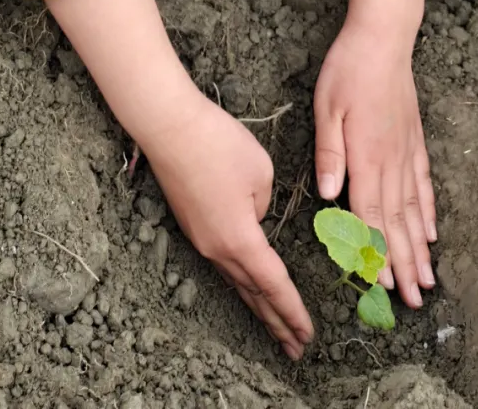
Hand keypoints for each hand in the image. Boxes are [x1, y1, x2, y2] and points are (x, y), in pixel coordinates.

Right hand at [142, 96, 313, 358]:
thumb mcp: (260, 173)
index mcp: (240, 239)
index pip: (274, 286)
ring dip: (257, 306)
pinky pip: (222, 263)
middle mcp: (217, 248)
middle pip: (253, 295)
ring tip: (275, 329)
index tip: (308, 336)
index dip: (293, 312)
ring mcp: (201, 238)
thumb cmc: (218, 144)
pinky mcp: (192, 225)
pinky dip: (241, 282)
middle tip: (296, 349)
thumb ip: (264, 206)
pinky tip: (248, 286)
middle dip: (276, 324)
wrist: (168, 127)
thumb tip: (253, 218)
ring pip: (236, 281)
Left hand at [314, 19, 435, 308]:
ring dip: (420, 247)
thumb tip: (329, 196)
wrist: (383, 37)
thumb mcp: (326, 107)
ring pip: (415, 210)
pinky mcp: (414, 140)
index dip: (377, 252)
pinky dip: (429, 212)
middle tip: (414, 302)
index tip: (384, 287)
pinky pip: (424, 184)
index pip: (371, 214)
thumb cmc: (348, 69)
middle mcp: (391, 160)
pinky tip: (432, 232)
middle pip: (398, 222)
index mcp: (367, 156)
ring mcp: (407, 151)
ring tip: (428, 279)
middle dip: (405, 265)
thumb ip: (329, 153)